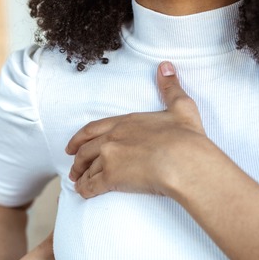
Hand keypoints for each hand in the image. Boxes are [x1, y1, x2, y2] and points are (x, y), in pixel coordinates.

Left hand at [66, 61, 214, 197]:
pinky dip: (85, 189)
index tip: (72, 145)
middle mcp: (112, 138)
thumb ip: (170, 87)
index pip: (94, 129)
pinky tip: (83, 193)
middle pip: (86, 150)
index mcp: (126, 122)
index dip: (80, 138)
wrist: (184, 161)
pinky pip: (92, 185)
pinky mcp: (112, 178)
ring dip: (81, 176)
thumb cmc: (185, 137)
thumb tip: (165, 66)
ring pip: (88, 168)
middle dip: (77, 160)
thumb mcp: (181, 107)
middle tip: (73, 168)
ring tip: (78, 182)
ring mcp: (109, 158)